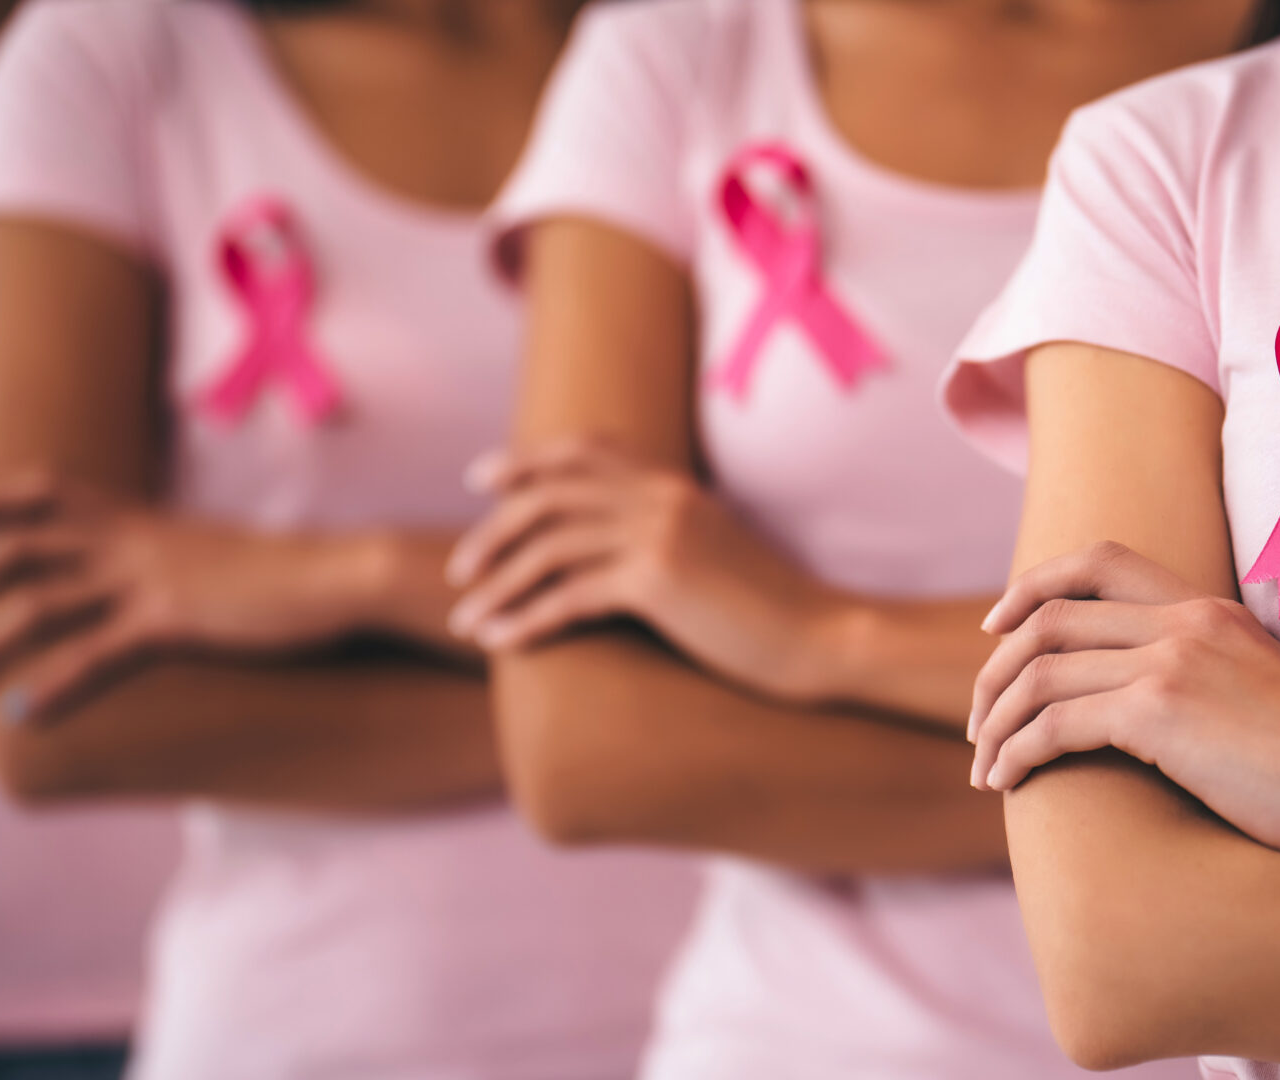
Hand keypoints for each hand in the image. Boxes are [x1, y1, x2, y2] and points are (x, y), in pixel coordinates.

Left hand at [0, 472, 383, 721]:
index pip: (54, 492)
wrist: (340, 575)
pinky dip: (54, 685)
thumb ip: (176, 558)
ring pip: (42, 604)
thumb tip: (161, 577)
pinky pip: (96, 655)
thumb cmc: (291, 572)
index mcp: (146, 519)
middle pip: (26, 547)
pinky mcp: (173, 621)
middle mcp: (135, 541)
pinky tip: (24, 711)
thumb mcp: (219, 556)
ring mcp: (150, 579)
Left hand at [446, 438, 849, 701]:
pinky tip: (498, 643)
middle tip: (459, 567)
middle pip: (550, 495)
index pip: (584, 451)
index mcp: (674, 484)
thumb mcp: (716, 552)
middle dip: (493, 530)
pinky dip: (524, 619)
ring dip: (497, 583)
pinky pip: (567, 596)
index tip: (482, 480)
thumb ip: (668, 531)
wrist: (819, 637)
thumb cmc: (769, 609)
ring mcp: (658, 534)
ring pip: (548, 547)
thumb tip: (618, 549)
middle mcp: (661, 497)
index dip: (525, 461)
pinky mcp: (657, 580)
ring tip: (465, 618)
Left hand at [968, 541, 1279, 857]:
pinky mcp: (1159, 713)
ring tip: (984, 765)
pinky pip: (1054, 723)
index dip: (1032, 587)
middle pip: (1048, 616)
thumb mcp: (1259, 685)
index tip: (997, 628)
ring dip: (996, 719)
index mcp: (1206, 606)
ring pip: (1039, 671)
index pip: (1097, 560)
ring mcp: (1169, 661)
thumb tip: (1146, 700)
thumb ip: (1205, 669)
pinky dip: (1017, 752)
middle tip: (978, 719)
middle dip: (995, 669)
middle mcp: (1182, 620)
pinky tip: (1007, 784)